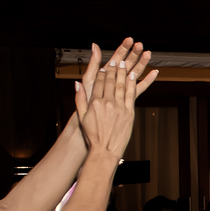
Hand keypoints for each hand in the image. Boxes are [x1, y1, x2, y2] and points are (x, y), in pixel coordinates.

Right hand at [76, 39, 156, 158]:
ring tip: (124, 64)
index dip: (103, 74)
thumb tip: (77, 84)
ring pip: (122, 85)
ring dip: (123, 73)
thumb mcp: (82, 117)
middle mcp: (107, 103)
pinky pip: (131, 95)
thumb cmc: (93, 135)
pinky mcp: (129, 113)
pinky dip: (132, 84)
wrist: (105, 149)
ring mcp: (119, 107)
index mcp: (95, 103)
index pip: (100, 83)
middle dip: (114, 69)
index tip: (104, 67)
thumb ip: (80, 99)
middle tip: (116, 61)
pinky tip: (133, 76)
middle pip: (111, 81)